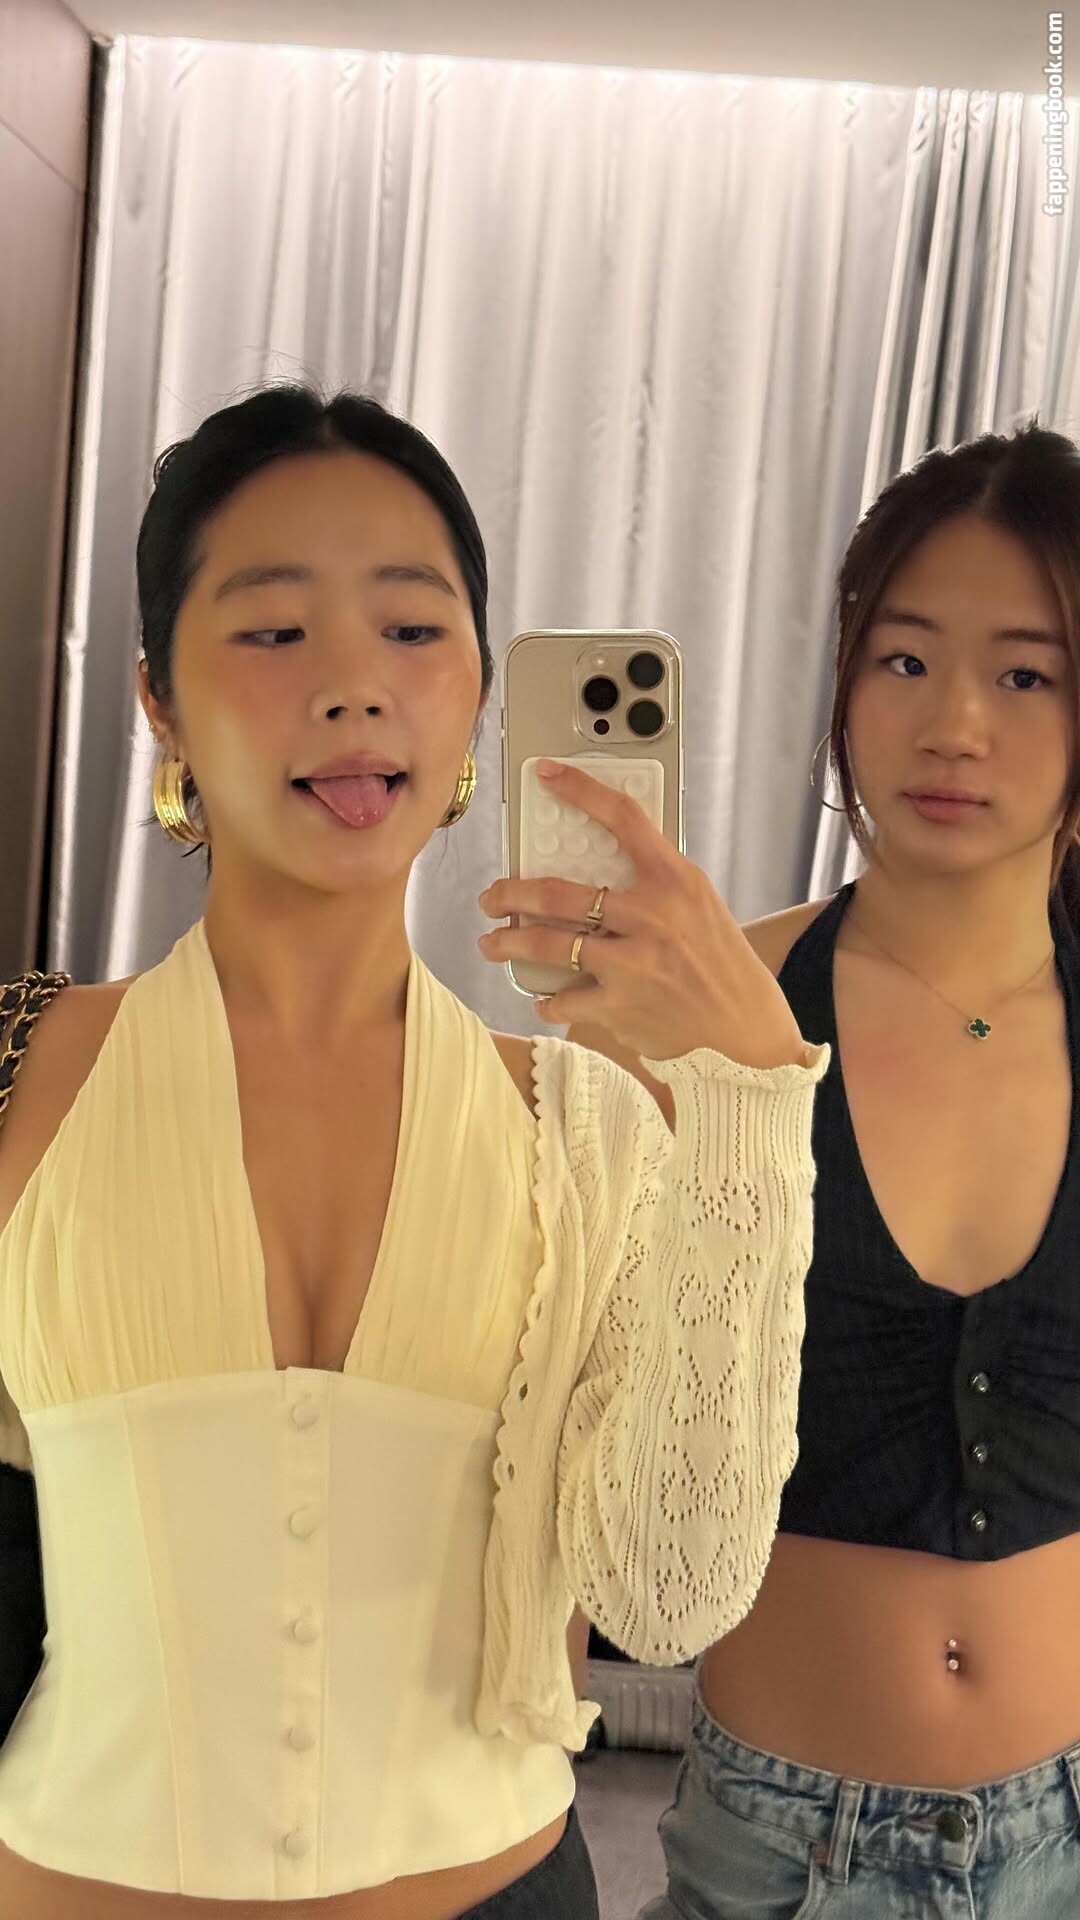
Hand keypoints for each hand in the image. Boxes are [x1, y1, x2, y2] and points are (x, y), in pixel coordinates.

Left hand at [477, 760, 808, 1065]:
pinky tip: (543, 997)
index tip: (547, 774)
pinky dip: (548, 999)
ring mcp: (631, 964)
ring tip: (493, 942)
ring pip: (549, 945)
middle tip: (494, 895)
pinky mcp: (619, 1007)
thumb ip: (654, 883)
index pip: (624, 818)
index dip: (581, 790)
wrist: (743, 1027)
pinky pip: (563, 999)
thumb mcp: (697, 904)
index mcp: (674, 880)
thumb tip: (600, 865)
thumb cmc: (719, 960)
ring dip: (510, 943)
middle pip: (560, 893)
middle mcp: (650, 917)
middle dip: (513, 893)